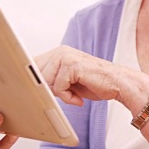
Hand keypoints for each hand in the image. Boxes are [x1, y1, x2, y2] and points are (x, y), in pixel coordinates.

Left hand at [34, 45, 148, 106]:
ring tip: (74, 95)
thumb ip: (51, 80)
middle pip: (36, 75)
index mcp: (58, 53)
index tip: (30, 90)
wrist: (118, 84)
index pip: (32, 66)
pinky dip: (68, 97)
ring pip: (46, 82)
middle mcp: (61, 51)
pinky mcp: (72, 65)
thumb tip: (31, 86)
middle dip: (47, 89)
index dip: (31, 80)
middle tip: (65, 95)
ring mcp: (66, 56)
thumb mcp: (68, 81)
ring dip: (60, 94)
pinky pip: (58, 87)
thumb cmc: (95, 84)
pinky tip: (79, 98)